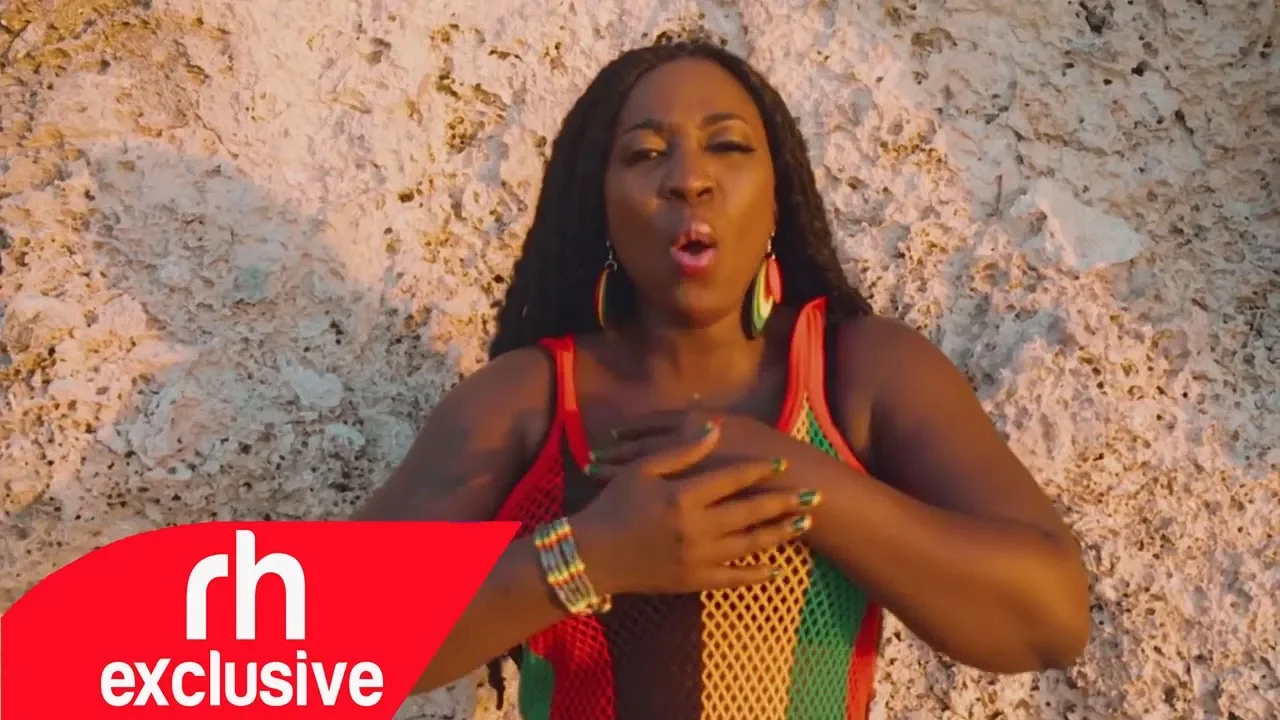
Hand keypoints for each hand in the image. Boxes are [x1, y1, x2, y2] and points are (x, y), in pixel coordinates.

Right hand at [571, 418, 819, 595]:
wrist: (593, 555)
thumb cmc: (615, 506)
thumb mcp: (642, 470)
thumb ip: (681, 450)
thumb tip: (714, 429)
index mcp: (682, 496)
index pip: (731, 478)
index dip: (759, 470)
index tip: (782, 463)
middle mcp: (695, 528)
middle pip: (750, 511)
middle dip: (784, 502)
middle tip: (813, 496)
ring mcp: (697, 557)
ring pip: (748, 544)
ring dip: (779, 534)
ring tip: (804, 524)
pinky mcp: (694, 581)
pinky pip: (733, 579)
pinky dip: (757, 574)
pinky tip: (777, 568)